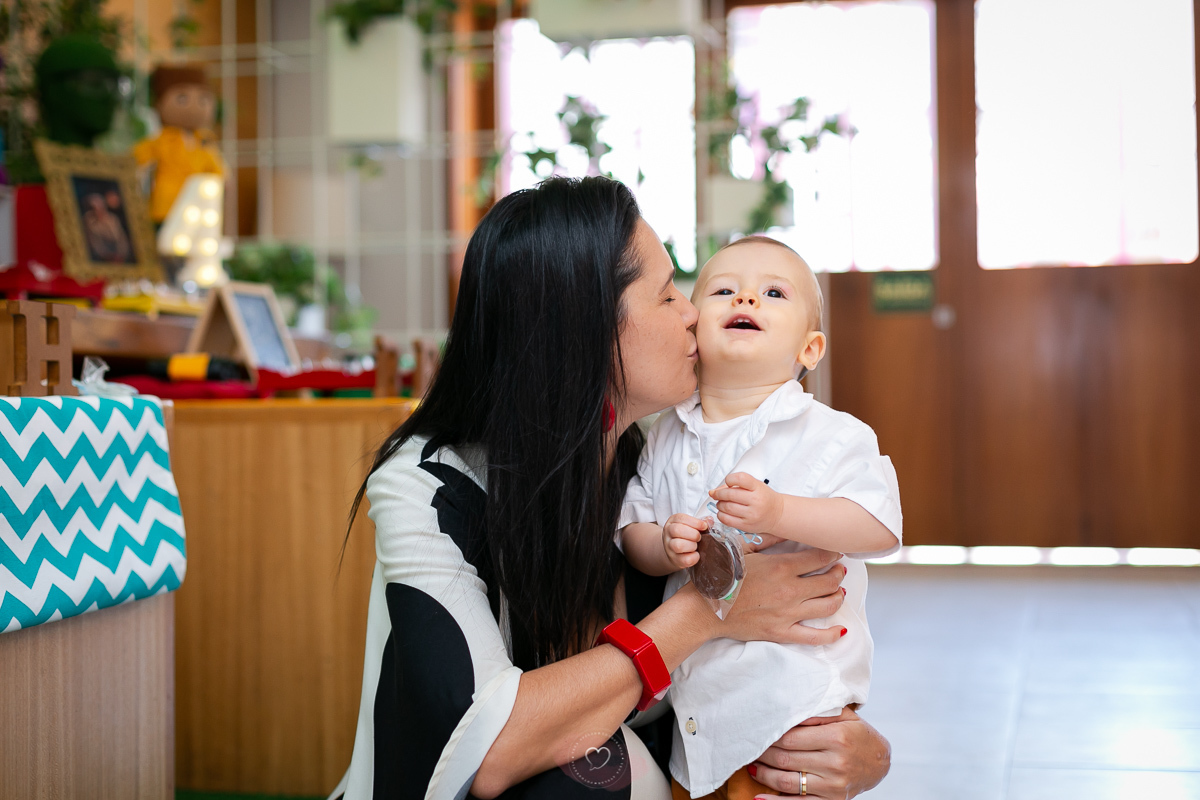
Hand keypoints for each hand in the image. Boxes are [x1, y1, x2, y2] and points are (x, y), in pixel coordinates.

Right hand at [663, 513, 707, 568]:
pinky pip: (685, 559)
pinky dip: (694, 557)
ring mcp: (670, 547)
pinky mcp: (675, 560)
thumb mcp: (690, 525)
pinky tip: (696, 554)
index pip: (680, 518)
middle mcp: (668, 534)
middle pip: (677, 530)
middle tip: (699, 538)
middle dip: (693, 534)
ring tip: (696, 546)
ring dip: (692, 545)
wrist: (675, 551)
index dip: (695, 522)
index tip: (704, 526)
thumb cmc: (685, 536)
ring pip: (678, 545)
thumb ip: (700, 522)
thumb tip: (709, 521)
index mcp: (672, 522)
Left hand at [711, 472, 784, 533]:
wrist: (777, 514)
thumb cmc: (764, 498)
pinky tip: (724, 512)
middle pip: (730, 494)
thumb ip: (737, 485)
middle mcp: (756, 501)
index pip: (740, 479)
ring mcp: (751, 515)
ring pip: (727, 507)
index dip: (730, 479)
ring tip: (722, 503)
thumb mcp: (755, 486)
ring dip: (719, 504)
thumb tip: (714, 491)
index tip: (728, 482)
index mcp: (758, 488)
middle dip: (719, 493)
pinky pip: (727, 520)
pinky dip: (721, 515)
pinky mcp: (746, 526)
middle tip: (716, 494)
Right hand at [717, 549, 845, 645]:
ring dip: (839, 596)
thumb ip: (769, 538)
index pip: (818, 557)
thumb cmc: (721, 576)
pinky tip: (840, 629)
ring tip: (839, 591)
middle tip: (839, 569)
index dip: (831, 553)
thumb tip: (788, 529)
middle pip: (829, 581)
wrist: (705, 608)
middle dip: (838, 573)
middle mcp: (789, 590)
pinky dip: (831, 634)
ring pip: (828, 605)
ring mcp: (787, 613)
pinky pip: (814, 637)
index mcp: (780, 567)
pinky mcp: (782, 632)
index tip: (835, 551)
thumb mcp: (743, 549)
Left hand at [749, 708, 890, 798]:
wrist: (880, 762)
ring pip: (787, 781)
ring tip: (751, 767)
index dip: (769, 736)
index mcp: (836, 738)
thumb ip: (817, 712)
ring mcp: (833, 786)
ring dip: (764, 775)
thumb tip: (788, 712)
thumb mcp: (844, 715)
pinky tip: (759, 797)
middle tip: (748, 748)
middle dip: (762, 754)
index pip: (790, 738)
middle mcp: (835, 763)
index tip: (756, 732)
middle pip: (786, 759)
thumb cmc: (857, 733)